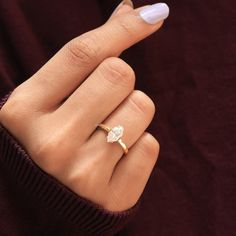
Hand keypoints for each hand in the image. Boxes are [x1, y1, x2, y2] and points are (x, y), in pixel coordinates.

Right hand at [0, 2, 168, 211]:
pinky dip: (140, 146)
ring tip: (109, 132)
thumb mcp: (54, 95)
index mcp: (23, 111)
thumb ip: (88, 54)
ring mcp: (81, 174)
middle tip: (104, 102)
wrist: (55, 193)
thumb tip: (129, 9)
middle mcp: (49, 144)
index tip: (153, 15)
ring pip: (141, 108)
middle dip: (121, 81)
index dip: (123, 28)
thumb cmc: (54, 135)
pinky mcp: (112, 196)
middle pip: (119, 75)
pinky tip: (116, 159)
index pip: (83, 53)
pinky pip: (150, 147)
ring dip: (133, 113)